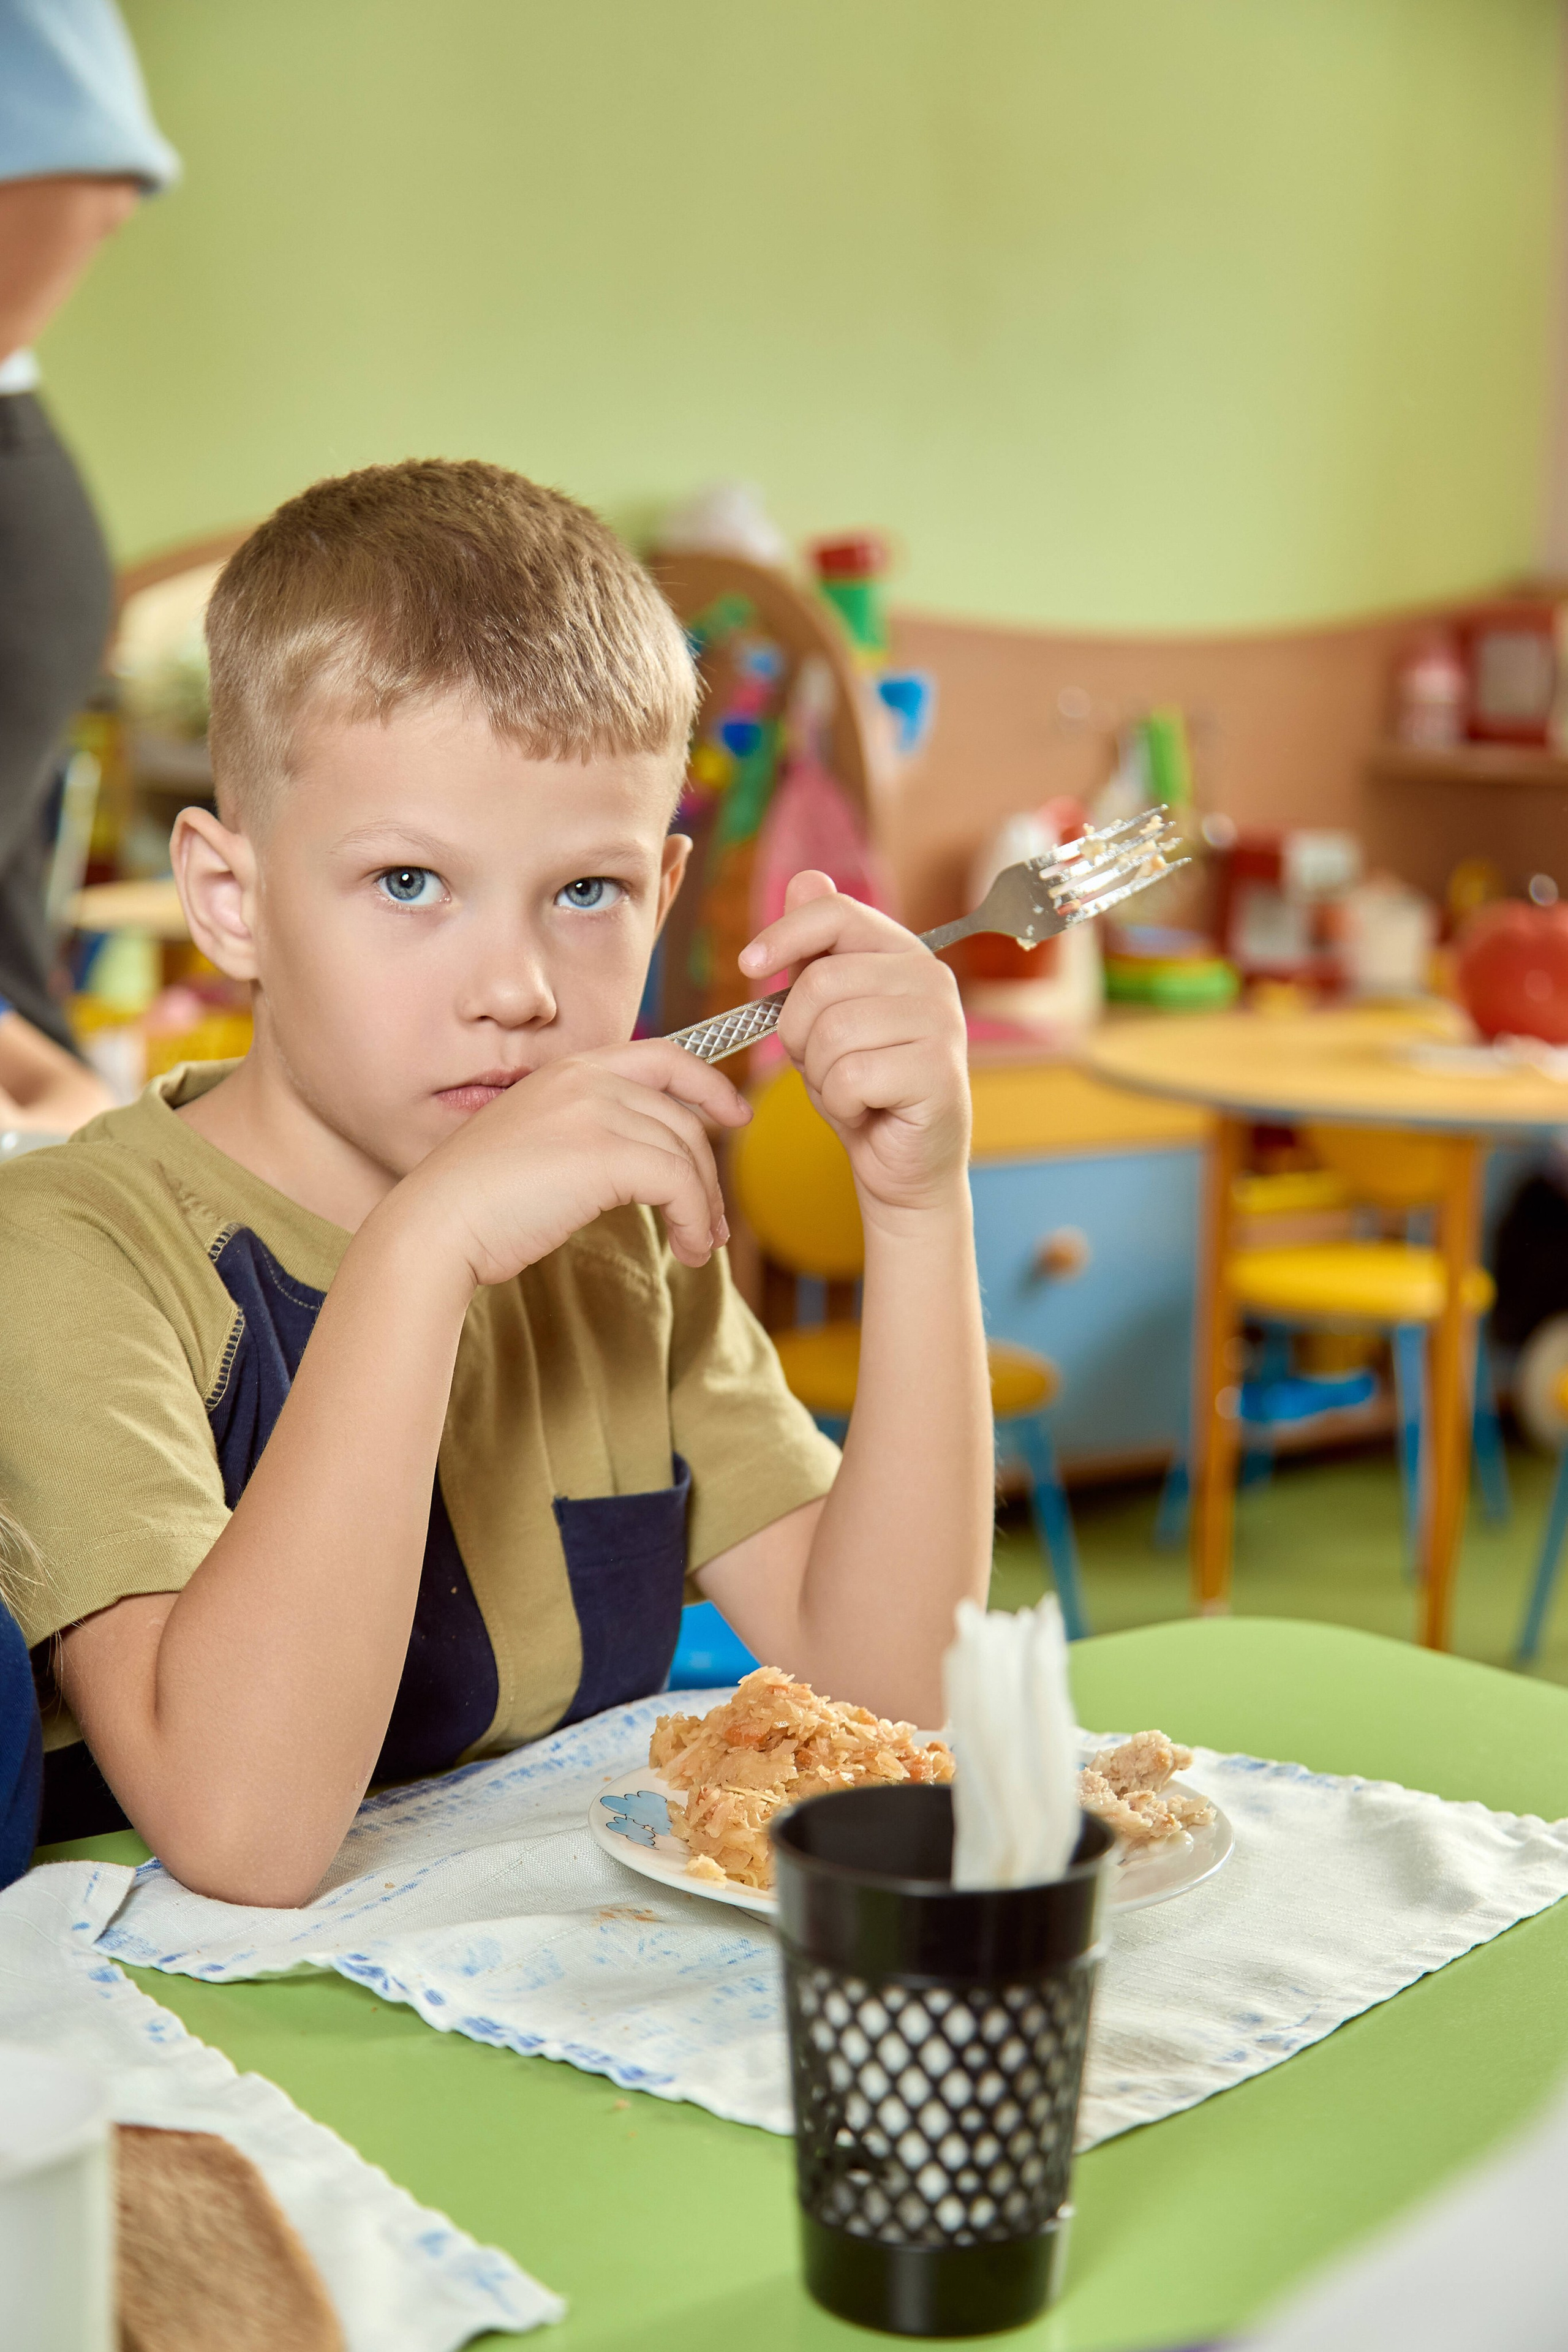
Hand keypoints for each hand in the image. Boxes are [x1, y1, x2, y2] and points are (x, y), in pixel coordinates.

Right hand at [396, 1042, 750, 1288]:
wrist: (436, 1224)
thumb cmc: (478, 1202)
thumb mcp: (537, 1145)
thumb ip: (587, 1135)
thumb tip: (646, 1164)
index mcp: (567, 1070)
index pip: (662, 1057)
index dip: (708, 1083)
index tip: (734, 1114)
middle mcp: (585, 1079)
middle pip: (682, 1116)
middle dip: (708, 1171)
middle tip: (713, 1221)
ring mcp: (594, 1111)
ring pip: (686, 1153)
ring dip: (704, 1206)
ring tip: (699, 1246)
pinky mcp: (604, 1153)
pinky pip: (679, 1182)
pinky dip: (694, 1219)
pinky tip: (687, 1249)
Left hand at [739, 873, 968, 1220]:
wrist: (902, 1164)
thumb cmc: (861, 1087)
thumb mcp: (825, 1014)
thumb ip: (816, 951)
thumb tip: (805, 878)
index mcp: (904, 954)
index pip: (835, 912)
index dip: (784, 934)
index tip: (748, 966)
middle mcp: (932, 979)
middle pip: (821, 981)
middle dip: (798, 1032)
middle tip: (821, 1062)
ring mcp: (942, 1025)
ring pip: (832, 1031)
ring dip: (820, 1073)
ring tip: (847, 1087)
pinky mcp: (939, 1073)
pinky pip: (851, 1076)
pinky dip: (841, 1103)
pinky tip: (865, 1110)